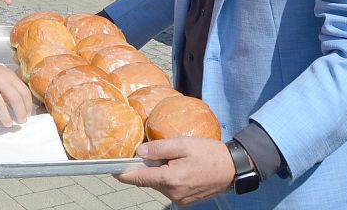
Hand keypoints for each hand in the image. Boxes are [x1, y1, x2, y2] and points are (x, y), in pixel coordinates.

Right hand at [0, 41, 31, 127]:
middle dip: (20, 113)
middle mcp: (0, 80)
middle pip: (15, 99)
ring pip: (0, 105)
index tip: (28, 114)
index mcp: (9, 75)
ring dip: (6, 118)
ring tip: (8, 124)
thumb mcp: (1, 73)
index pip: (24, 92)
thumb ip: (9, 86)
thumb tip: (18, 105)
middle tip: (21, 121)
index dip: (28, 105)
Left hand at [114, 138, 235, 206]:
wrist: (234, 169)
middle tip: (156, 152)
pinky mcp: (185, 202)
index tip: (112, 168)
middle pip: (148, 181)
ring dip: (160, 173)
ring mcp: (179, 200)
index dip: (124, 173)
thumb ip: (159, 148)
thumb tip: (139, 152)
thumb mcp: (183, 144)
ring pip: (159, 185)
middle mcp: (173, 194)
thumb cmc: (210, 154)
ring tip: (176, 159)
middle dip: (147, 168)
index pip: (138, 179)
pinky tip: (181, 168)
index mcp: (170, 179)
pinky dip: (169, 178)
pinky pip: (169, 189)